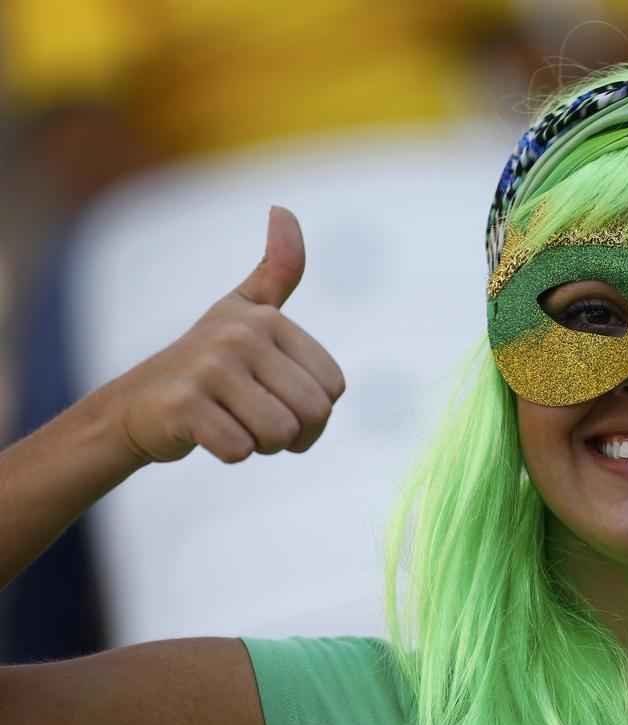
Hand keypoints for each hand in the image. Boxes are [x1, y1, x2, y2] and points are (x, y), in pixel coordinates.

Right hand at [109, 206, 345, 464]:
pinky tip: (208, 433)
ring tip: (233, 424)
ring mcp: (210, 368)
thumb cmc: (207, 362)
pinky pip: (240, 450)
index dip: (313, 412)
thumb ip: (277, 269)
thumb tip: (283, 209)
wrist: (137, 404)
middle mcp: (241, 335)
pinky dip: (230, 453)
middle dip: (290, 433)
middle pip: (312, 413)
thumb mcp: (244, 310)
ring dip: (261, 445)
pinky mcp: (184, 406)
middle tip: (254, 419)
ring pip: (279, 434)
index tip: (278, 399)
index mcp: (268, 319)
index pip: (333, 389)